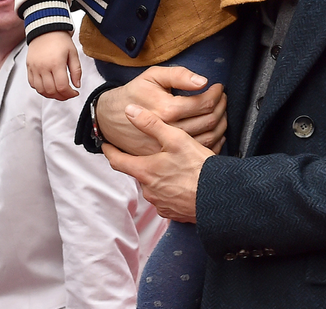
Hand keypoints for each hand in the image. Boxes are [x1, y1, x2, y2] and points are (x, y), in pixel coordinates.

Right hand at [27, 31, 81, 99]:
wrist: (46, 30)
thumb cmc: (60, 40)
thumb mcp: (73, 53)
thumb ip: (76, 71)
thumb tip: (77, 85)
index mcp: (56, 63)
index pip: (62, 86)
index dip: (70, 94)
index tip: (75, 93)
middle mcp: (43, 67)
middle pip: (51, 91)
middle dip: (62, 96)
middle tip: (68, 94)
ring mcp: (34, 68)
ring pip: (41, 90)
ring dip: (51, 95)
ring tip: (59, 92)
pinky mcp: (29, 68)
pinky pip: (32, 84)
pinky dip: (41, 89)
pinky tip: (49, 87)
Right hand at [96, 65, 226, 155]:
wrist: (111, 118)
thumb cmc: (134, 93)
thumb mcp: (152, 76)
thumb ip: (178, 75)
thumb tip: (203, 81)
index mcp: (167, 109)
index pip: (204, 104)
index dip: (216, 94)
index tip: (218, 87)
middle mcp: (169, 131)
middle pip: (209, 121)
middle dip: (221, 106)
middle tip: (222, 97)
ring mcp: (169, 146)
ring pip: (208, 137)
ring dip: (221, 122)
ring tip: (220, 110)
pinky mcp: (168, 155)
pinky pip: (198, 151)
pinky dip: (214, 140)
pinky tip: (215, 129)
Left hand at [104, 104, 213, 222]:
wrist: (219, 197)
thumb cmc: (198, 167)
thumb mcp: (176, 139)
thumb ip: (151, 124)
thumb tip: (130, 111)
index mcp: (145, 171)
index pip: (118, 161)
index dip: (110, 151)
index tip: (106, 145)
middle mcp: (148, 190)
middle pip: (139, 173)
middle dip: (144, 163)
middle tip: (155, 154)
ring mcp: (160, 203)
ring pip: (154, 187)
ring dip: (159, 178)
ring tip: (174, 168)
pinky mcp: (173, 213)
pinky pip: (166, 199)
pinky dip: (171, 190)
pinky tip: (184, 183)